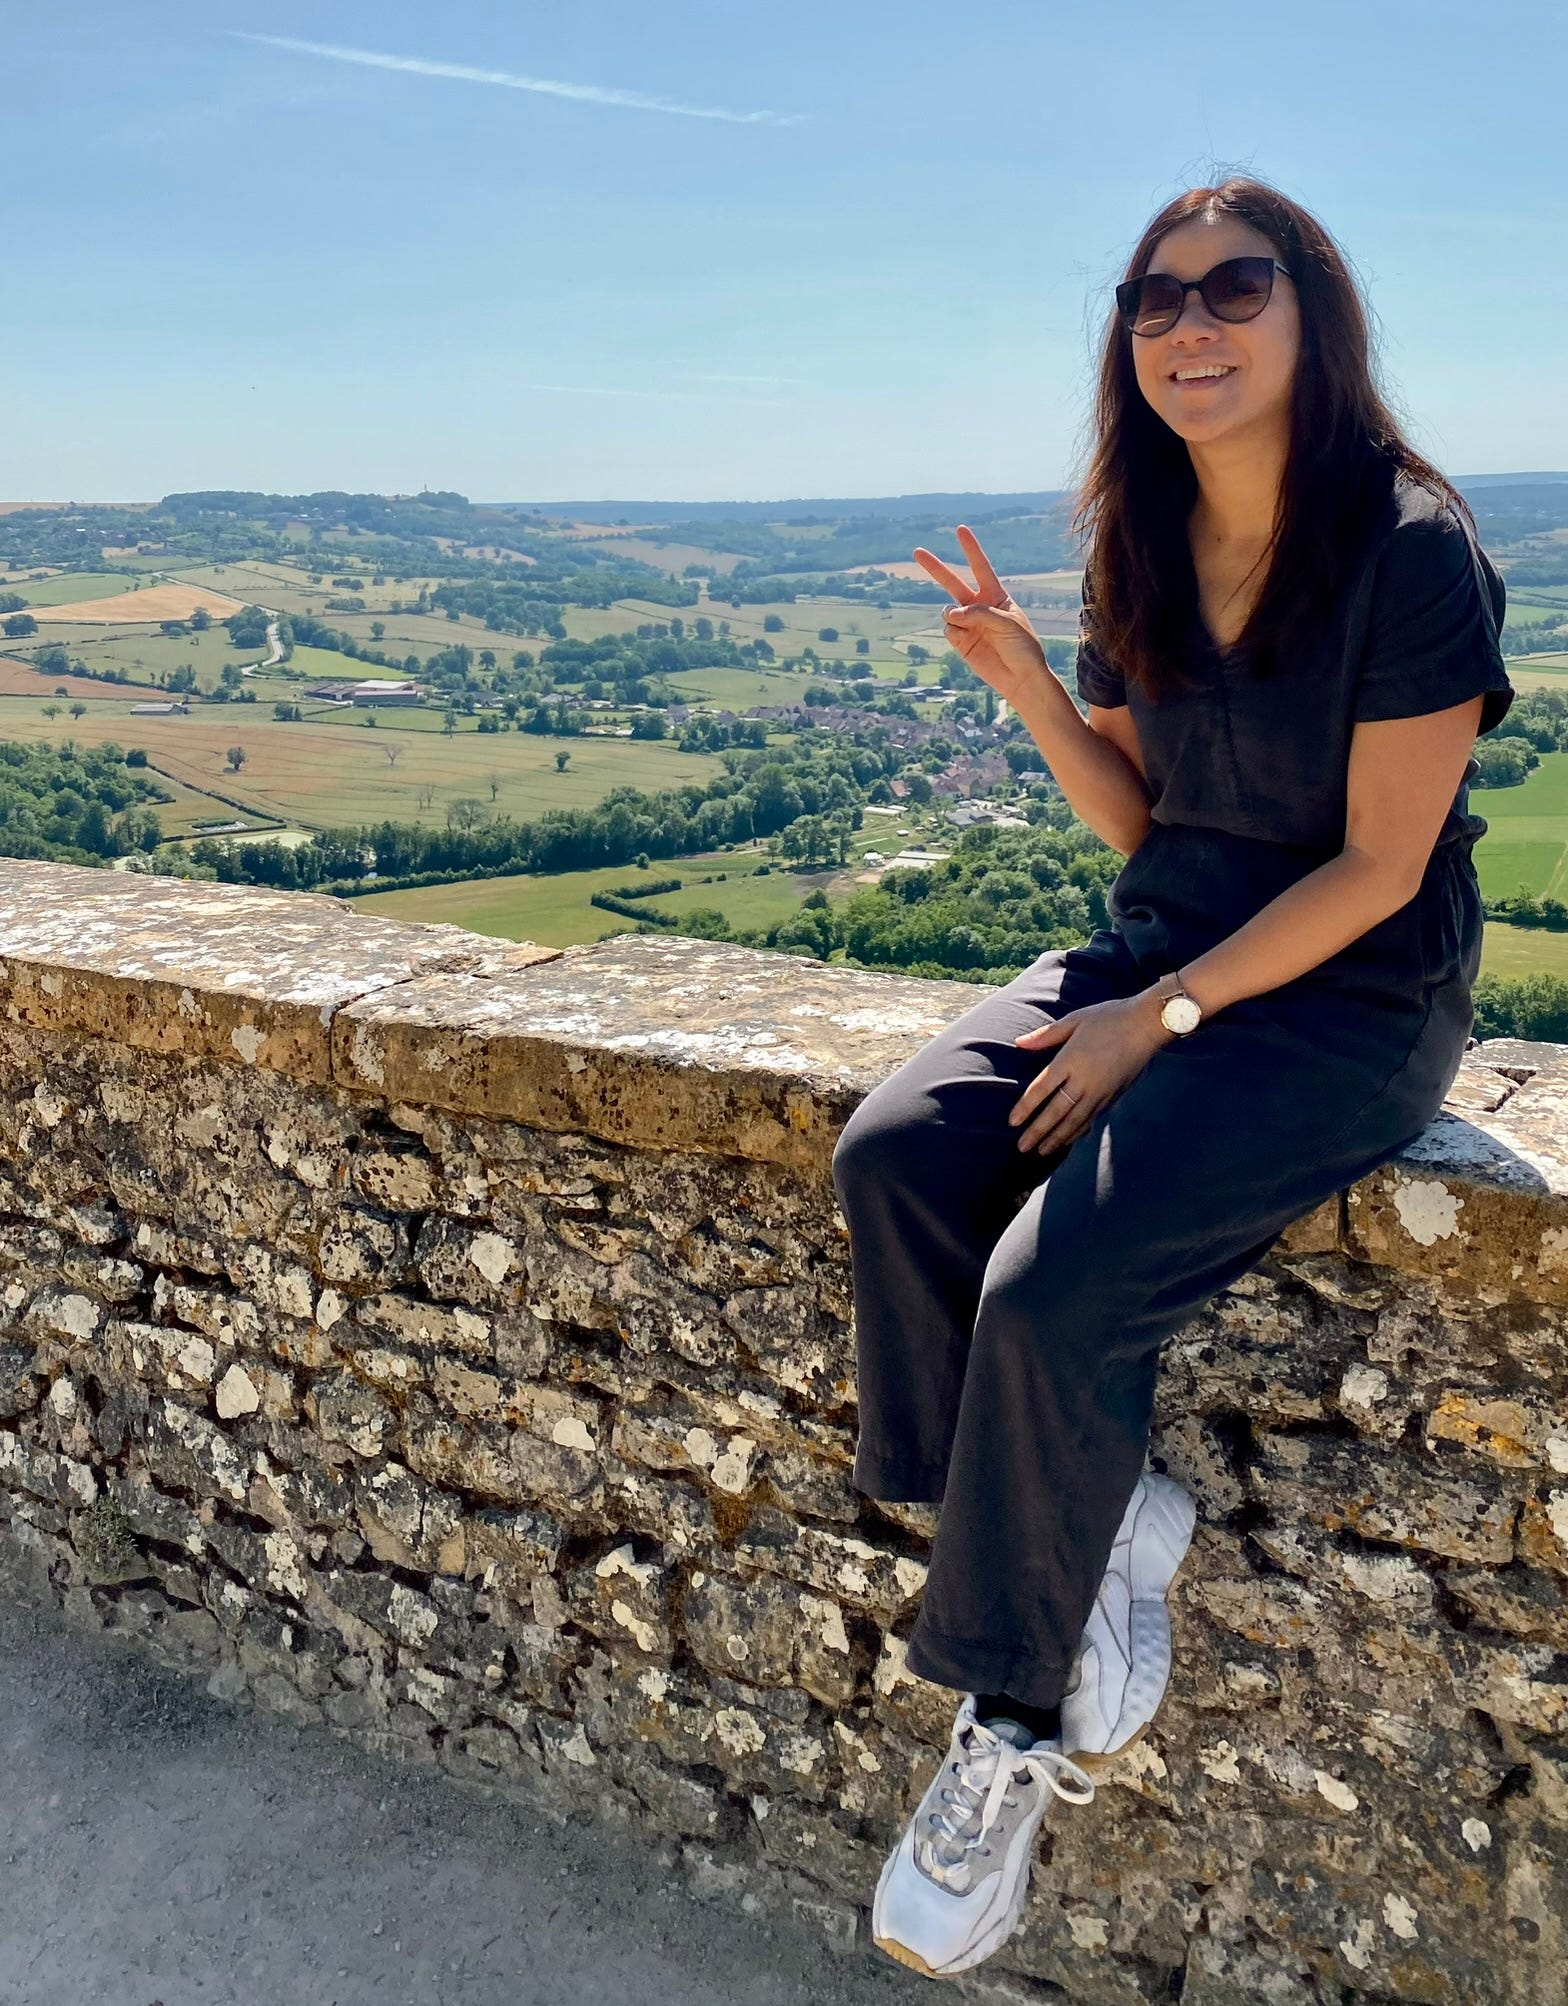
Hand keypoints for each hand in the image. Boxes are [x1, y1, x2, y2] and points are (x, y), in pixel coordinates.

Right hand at [911, 524, 1052, 703]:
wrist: (1021, 678)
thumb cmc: (1022, 647)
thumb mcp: (1007, 623)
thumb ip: (979, 613)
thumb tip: (949, 614)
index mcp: (996, 596)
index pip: (981, 567)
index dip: (970, 549)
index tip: (960, 529)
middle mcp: (979, 607)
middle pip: (952, 582)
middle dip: (935, 568)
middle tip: (917, 551)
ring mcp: (968, 625)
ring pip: (948, 611)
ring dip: (954, 615)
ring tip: (968, 624)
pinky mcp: (960, 642)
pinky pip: (948, 630)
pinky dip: (955, 633)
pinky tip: (968, 642)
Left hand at [1007, 995, 1169, 1154]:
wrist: (1147, 1025)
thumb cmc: (1109, 1018)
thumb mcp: (1075, 1020)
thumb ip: (1046, 1035)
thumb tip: (1019, 1043)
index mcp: (1070, 1060)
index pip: (1041, 1090)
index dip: (1025, 1108)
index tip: (1012, 1123)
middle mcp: (1084, 1080)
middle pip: (1056, 1112)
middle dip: (1037, 1131)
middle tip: (1022, 1147)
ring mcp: (1100, 1091)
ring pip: (1074, 1121)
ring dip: (1056, 1138)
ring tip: (1041, 1151)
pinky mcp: (1113, 1096)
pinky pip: (1091, 1118)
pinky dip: (1078, 1131)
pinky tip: (1068, 1140)